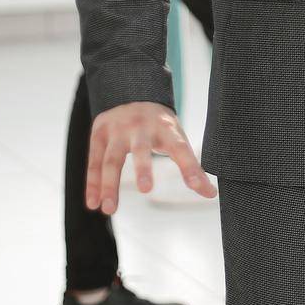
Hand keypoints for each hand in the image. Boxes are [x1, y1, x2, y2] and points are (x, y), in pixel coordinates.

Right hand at [86, 101, 216, 215]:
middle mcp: (141, 126)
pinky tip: (93, 203)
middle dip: (144, 168)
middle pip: (141, 149)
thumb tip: (211, 194)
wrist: (132, 94)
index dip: (191, 169)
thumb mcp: (178, 140)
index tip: (200, 188)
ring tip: (109, 210)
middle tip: (147, 190)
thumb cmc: (160, 127)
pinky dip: (92, 183)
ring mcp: (118, 129)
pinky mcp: (99, 134)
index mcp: (167, 128)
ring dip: (110, 185)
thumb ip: (191, 167)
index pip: (182, 149)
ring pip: (112, 159)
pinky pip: (94, 161)